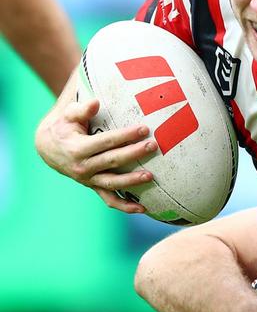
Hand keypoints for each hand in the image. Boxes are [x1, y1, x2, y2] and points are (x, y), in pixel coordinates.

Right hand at [35, 95, 158, 213]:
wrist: (49, 149)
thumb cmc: (64, 126)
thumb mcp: (68, 115)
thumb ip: (82, 109)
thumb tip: (96, 102)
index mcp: (77, 148)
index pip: (106, 142)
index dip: (125, 135)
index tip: (144, 129)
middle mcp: (83, 167)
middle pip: (112, 161)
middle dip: (134, 154)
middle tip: (153, 146)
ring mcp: (88, 180)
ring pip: (112, 183)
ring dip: (132, 181)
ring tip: (150, 176)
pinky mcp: (93, 187)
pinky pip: (110, 199)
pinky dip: (125, 206)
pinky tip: (143, 209)